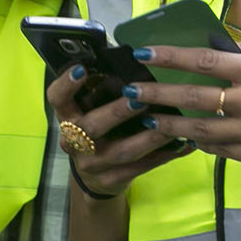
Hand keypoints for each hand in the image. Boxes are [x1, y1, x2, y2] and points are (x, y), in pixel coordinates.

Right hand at [46, 63, 194, 198]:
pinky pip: (140, 167)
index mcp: (67, 116)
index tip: (83, 69)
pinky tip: (183, 145)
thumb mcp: (90, 110)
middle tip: (141, 100)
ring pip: (121, 151)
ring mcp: (91, 163)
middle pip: (91, 126)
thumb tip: (134, 60)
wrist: (93, 177)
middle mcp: (73, 140)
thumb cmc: (96, 130)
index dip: (67, 84)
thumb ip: (102, 90)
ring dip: (149, 137)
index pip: (57, 98)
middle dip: (116, 112)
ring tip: (172, 125)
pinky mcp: (111, 180)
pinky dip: (163, 156)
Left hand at [123, 44, 240, 187]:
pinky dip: (198, 143)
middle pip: (192, 96)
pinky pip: (218, 149)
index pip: (204, 61)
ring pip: (198, 129)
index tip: (142, 53)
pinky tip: (183, 138)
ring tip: (147, 118)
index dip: (169, 56)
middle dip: (156, 93)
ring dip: (169, 124)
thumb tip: (216, 45)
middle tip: (129, 91)